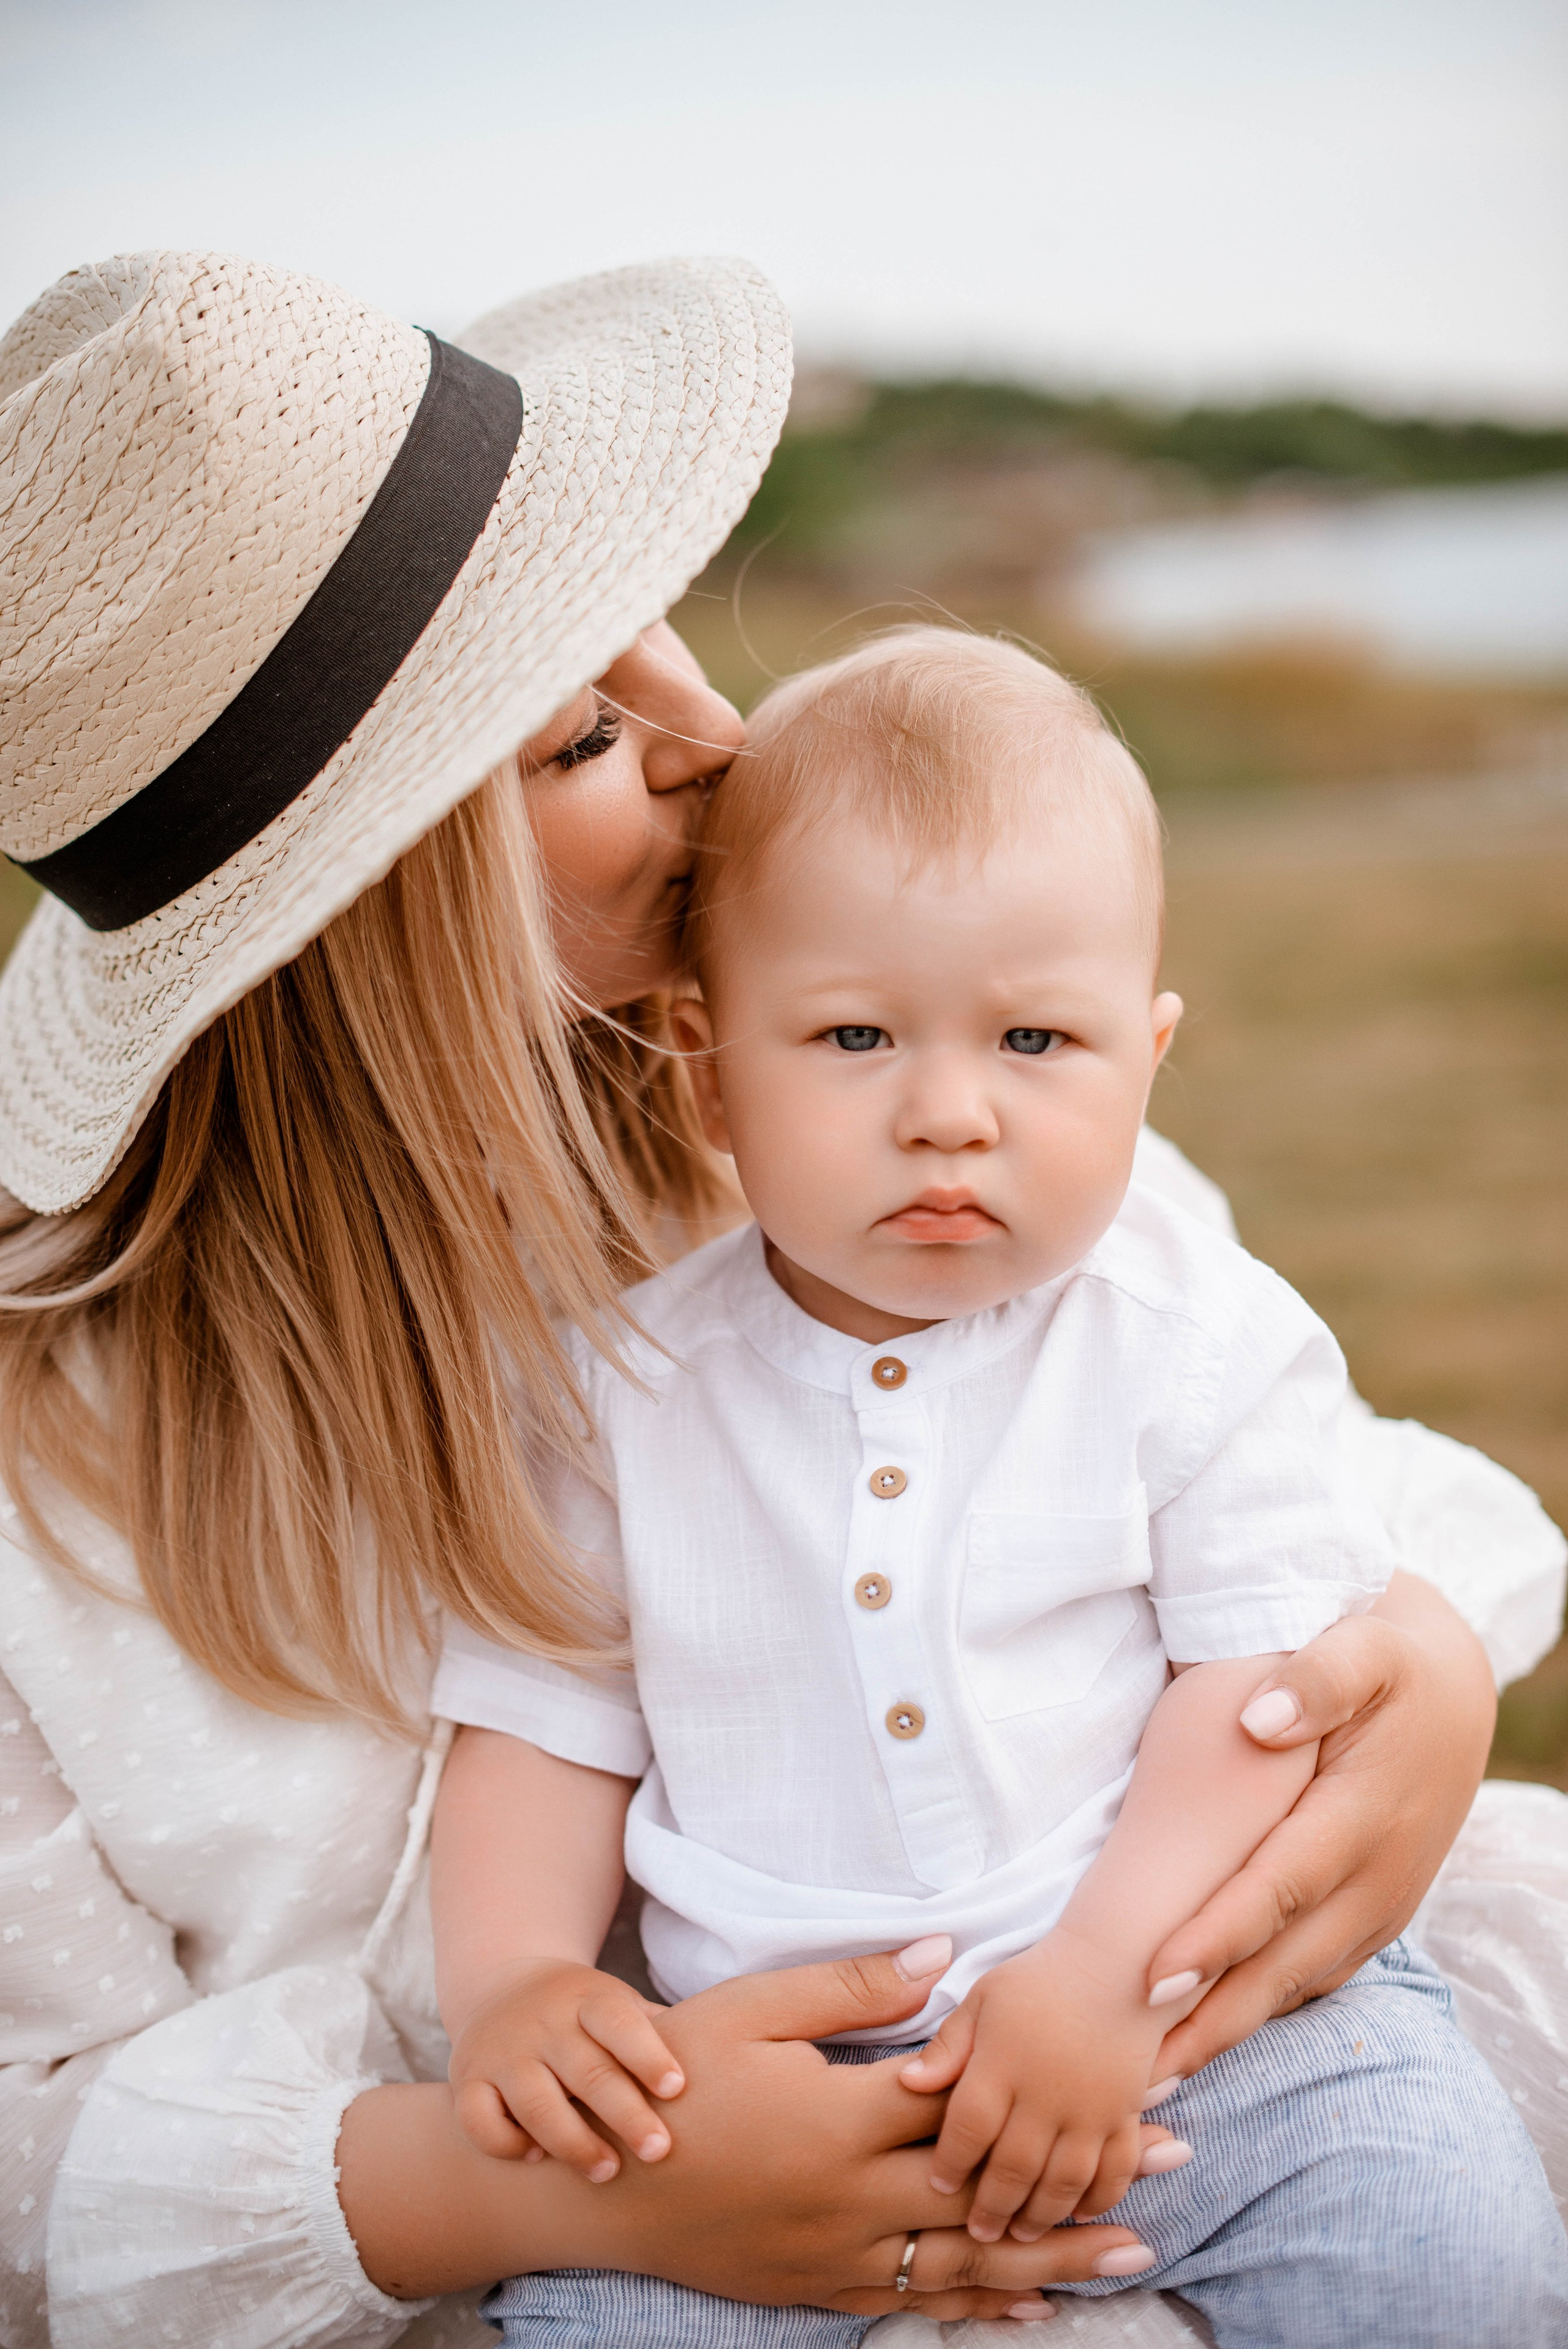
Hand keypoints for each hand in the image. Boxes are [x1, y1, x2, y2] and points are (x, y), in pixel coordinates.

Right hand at [342, 1941, 1173, 2309]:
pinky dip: (982, 2308)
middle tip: (1175, 2166)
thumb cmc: (677, 2078)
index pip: (967, 2106)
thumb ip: (851, 1986)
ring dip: (1058, 2256)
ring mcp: (840, 2251)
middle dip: (1088, 2179)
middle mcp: (853, 2195)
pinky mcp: (822, 2287)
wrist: (604, 2186)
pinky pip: (918, 2304)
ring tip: (1137, 2251)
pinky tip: (1035, 2309)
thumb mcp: (753, 2011)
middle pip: (992, 2190)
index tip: (1127, 2084)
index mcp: (842, 2116)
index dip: (1051, 2094)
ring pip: (969, 2262)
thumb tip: (943, 1954)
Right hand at [448, 1957, 684, 2179]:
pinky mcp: (467, 2080)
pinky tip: (538, 2157)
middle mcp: (542, 2021)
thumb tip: (723, 2062)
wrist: (501, 1985)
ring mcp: (502, 2051)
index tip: (678, 2088)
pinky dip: (508, 2144)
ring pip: (536, 2102)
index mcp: (587, 1998)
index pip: (619, 2022)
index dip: (648, 2054)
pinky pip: (481, 2121)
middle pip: (587, 2071)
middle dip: (625, 2115)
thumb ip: (656, 2032)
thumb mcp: (617, 2004)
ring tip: (608, 2171)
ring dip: (574, 2142)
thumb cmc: (583, 2013)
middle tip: (660, 2151)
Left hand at [900, 1933, 1168, 2243]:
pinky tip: (1081, 2214)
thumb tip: (907, 2083)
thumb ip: (949, 2046)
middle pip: (1014, 2167)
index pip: (968, 2127)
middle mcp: (1045, 2092)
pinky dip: (1099, 2198)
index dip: (951, 2163)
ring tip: (1021, 2235)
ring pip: (1063, 2180)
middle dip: (992, 2207)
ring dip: (1041, 2215)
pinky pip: (1115, 2168)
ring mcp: (1090, 2106)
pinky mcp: (1126, 2111)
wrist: (1117, 1962)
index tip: (936, 2187)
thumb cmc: (1039, 1979)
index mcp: (1003, 2062)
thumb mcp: (984, 1998)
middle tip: (978, 2234)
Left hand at [1142, 1572, 1494, 2083]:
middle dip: (1209, 2017)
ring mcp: (1378, 1906)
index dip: (1217, 1936)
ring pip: (1299, 1983)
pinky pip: (1315, 1977)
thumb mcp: (1366, 1646)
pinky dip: (1263, 2012)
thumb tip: (1258, 1722)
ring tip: (1152, 2076)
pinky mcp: (1372, 1918)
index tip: (1151, 1976)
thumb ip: (1317, 1679)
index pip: (1280, 1887)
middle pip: (1284, 1960)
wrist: (1453, 1693)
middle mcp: (1376, 1877)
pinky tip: (1205, 2040)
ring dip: (1229, 2030)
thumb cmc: (1390, 1664)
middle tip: (1131, 2068)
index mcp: (1362, 1813)